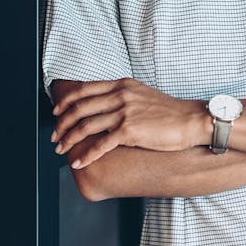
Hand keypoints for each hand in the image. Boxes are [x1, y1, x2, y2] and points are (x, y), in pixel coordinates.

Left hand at [50, 78, 204, 167]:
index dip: (66, 102)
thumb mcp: (141, 94)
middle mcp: (120, 95)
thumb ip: (121, 96)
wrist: (190, 120)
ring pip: (86, 126)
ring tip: (61, 149)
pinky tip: (78, 161)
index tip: (56, 113)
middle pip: (80, 108)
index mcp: (121, 85)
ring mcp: (124, 112)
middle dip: (62, 123)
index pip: (84, 89)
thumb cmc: (169, 112)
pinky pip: (100, 144)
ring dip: (69, 139)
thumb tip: (102, 107)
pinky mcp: (129, 130)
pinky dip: (85, 154)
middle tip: (55, 136)